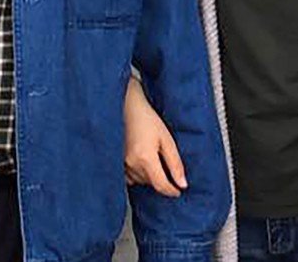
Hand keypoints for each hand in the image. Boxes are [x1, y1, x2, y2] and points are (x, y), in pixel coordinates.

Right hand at [123, 77, 187, 196]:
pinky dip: (138, 173)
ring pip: (140, 180)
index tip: (178, 191)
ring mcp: (121, 164)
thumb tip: (182, 183)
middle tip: (166, 165)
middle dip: (162, 179)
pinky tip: (141, 161)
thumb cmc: (146, 118)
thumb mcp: (167, 139)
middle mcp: (131, 164)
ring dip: (150, 176)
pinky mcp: (115, 161)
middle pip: (151, 183)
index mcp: (145, 159)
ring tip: (153, 159)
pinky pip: (129, 176)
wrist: (126, 107)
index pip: (161, 185)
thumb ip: (175, 163)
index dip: (172, 191)